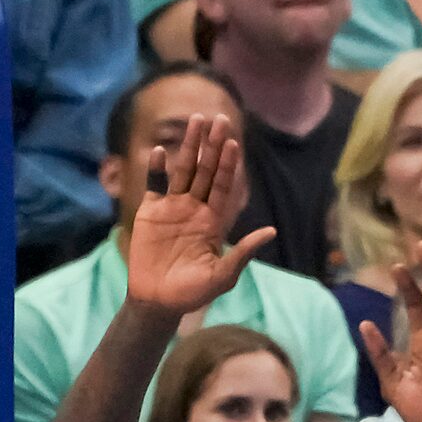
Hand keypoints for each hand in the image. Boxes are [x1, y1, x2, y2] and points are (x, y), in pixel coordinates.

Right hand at [125, 114, 275, 315]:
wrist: (158, 302)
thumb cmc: (193, 293)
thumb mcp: (223, 276)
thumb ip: (243, 252)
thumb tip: (271, 231)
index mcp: (213, 220)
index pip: (222, 186)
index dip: (227, 165)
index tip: (232, 143)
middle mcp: (194, 209)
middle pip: (205, 170)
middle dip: (211, 146)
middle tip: (218, 119)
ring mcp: (172, 208)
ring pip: (182, 171)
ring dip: (188, 147)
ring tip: (194, 121)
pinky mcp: (150, 212)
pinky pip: (155, 186)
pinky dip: (156, 169)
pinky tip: (158, 151)